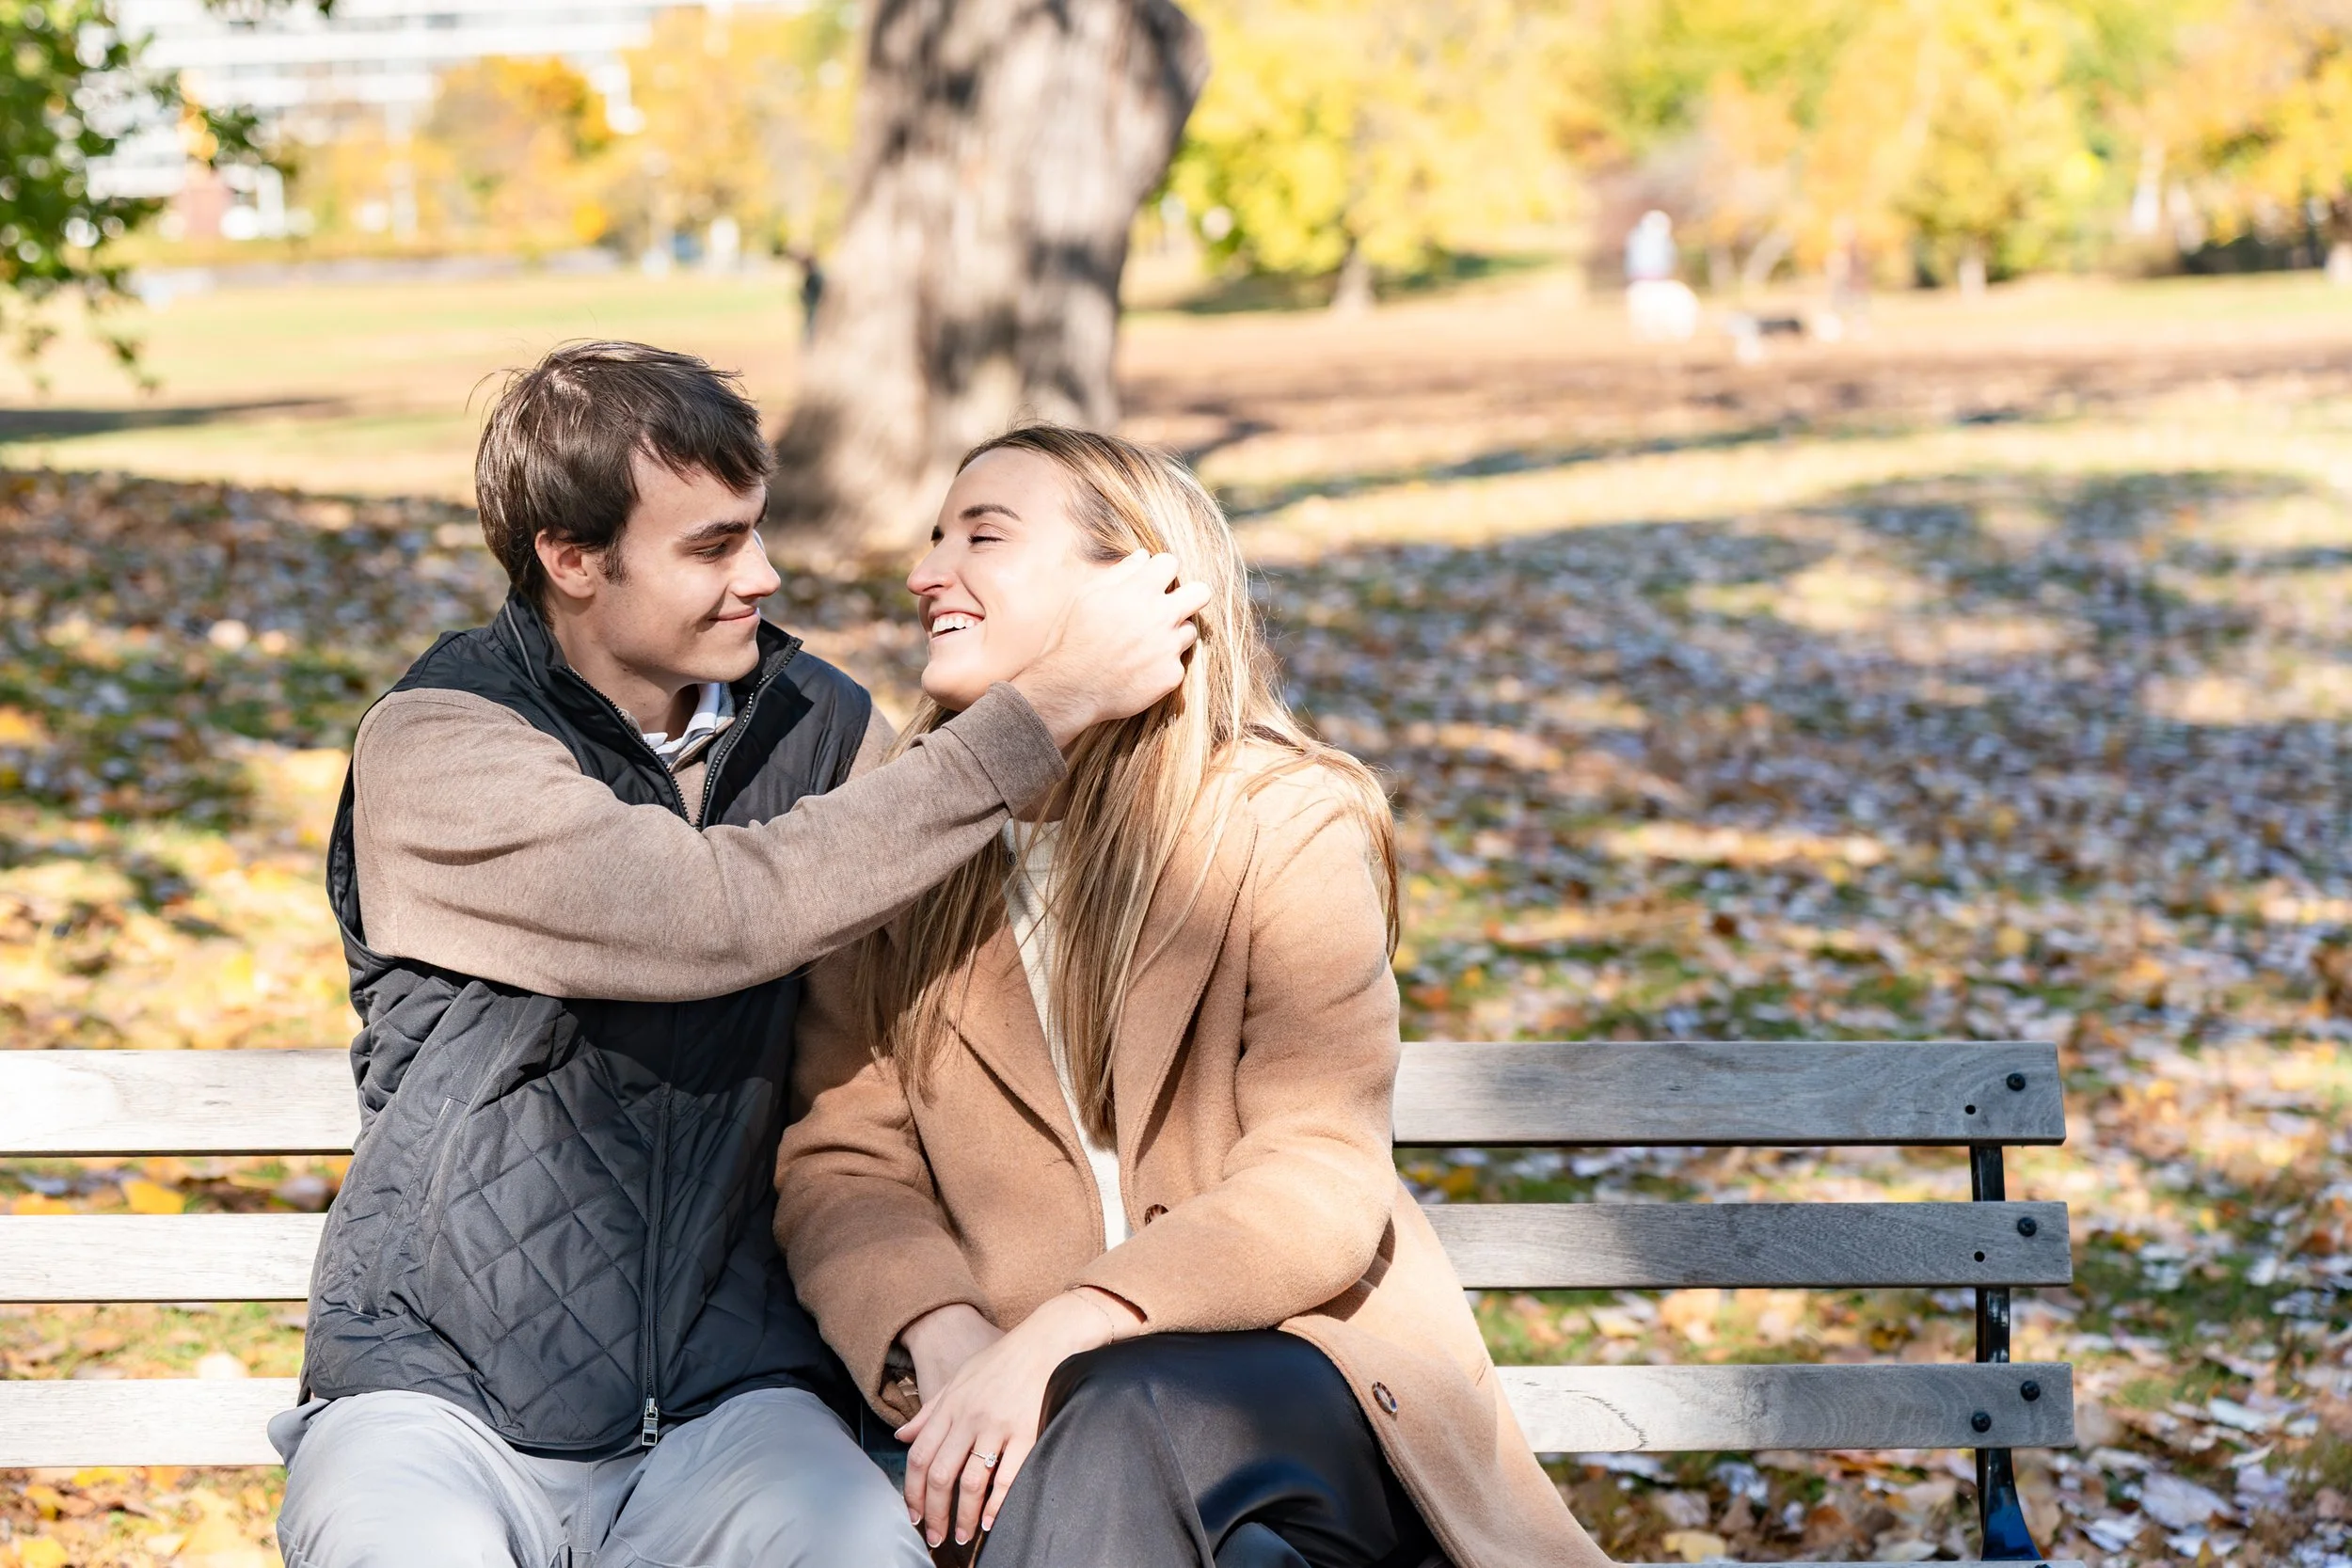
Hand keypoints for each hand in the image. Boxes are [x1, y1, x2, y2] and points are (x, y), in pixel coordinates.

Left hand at [894, 1288, 1142, 1548]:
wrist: (1044, 1340)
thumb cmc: (1001, 1361)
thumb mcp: (958, 1378)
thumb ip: (929, 1411)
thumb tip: (900, 1438)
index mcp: (949, 1406)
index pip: (919, 1456)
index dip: (912, 1492)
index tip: (914, 1515)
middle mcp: (968, 1418)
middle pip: (940, 1475)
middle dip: (934, 1513)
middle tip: (936, 1537)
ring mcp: (997, 1426)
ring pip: (970, 1482)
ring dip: (963, 1516)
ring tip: (963, 1535)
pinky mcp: (1026, 1433)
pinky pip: (1007, 1477)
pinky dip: (996, 1504)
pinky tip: (990, 1520)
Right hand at [1012, 551, 1211, 747]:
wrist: (1070, 688)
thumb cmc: (1073, 638)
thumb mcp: (1087, 596)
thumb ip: (1119, 573)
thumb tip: (1142, 556)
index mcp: (1139, 591)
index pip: (1171, 563)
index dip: (1160, 572)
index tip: (1152, 584)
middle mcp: (1160, 616)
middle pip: (1202, 592)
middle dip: (1190, 595)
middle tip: (1172, 607)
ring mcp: (1169, 647)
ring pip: (1191, 630)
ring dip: (1174, 633)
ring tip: (1146, 644)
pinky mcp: (1171, 674)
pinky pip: (1177, 662)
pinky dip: (1162, 665)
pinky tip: (1140, 669)